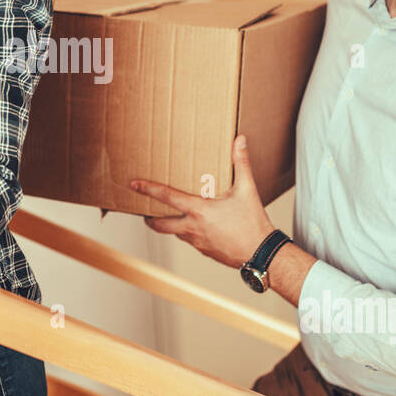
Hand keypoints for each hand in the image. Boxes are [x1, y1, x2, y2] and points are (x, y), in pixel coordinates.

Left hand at [130, 134, 274, 268]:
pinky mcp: (204, 251)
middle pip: (159, 224)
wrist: (262, 254)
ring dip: (169, 225)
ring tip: (169, 215)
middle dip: (149, 218)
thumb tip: (239, 141)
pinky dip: (186, 233)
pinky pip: (189, 240)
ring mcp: (197, 242)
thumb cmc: (253, 224)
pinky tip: (195, 226)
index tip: (134, 184)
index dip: (148, 189)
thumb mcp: (246, 190)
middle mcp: (192, 228)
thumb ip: (241, 163)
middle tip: (144, 211)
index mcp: (198, 211)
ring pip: (174, 233)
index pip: (166, 197)